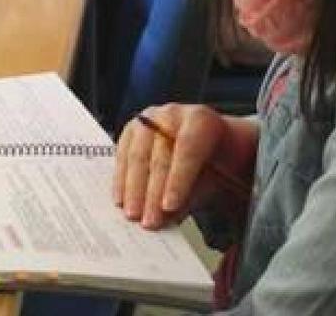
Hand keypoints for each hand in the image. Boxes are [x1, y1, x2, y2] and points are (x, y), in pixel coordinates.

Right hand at [113, 104, 257, 229]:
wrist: (210, 141)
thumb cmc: (214, 160)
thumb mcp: (213, 177)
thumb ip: (192, 195)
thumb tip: (167, 217)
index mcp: (201, 120)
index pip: (187, 149)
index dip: (177, 180)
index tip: (168, 207)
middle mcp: (173, 114)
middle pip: (160, 155)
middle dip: (152, 192)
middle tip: (148, 220)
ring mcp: (150, 118)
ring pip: (137, 155)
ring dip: (133, 189)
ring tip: (132, 214)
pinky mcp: (132, 128)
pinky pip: (123, 154)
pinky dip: (121, 180)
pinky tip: (121, 198)